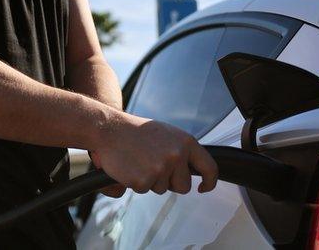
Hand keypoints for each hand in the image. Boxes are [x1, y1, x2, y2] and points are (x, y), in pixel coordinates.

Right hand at [90, 114, 218, 195]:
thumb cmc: (135, 131)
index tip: (204, 187)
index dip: (209, 181)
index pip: (210, 167)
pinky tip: (130, 166)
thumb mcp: (166, 134)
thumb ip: (182, 150)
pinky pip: (144, 190)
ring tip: (139, 161)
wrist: (109, 129)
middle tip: (154, 166)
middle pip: (184, 186)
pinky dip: (136, 182)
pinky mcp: (144, 180)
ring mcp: (161, 168)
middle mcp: (177, 155)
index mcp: (185, 142)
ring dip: (151, 181)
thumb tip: (194, 169)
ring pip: (162, 189)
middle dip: (171, 183)